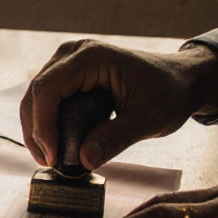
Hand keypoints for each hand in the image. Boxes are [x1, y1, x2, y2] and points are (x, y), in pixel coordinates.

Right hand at [20, 40, 217, 169]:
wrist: (181, 80)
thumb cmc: (169, 93)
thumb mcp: (148, 120)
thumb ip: (116, 138)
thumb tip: (84, 160)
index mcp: (91, 57)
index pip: (48, 88)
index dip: (43, 124)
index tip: (53, 156)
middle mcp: (73, 54)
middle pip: (36, 93)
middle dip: (36, 131)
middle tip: (50, 163)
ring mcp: (68, 62)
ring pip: (36, 98)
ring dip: (38, 129)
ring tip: (53, 159)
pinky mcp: (69, 75)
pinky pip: (48, 100)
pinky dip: (47, 124)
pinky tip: (58, 146)